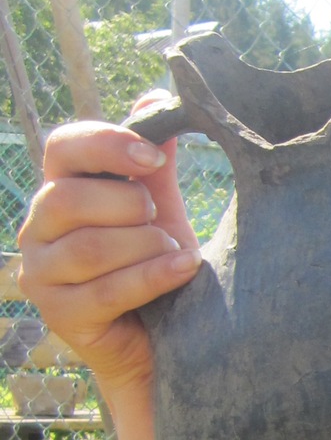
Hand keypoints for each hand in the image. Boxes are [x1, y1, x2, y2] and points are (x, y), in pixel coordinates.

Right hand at [18, 109, 200, 401]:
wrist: (162, 342)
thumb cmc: (156, 266)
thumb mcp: (160, 209)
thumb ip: (152, 165)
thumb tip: (153, 97)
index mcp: (60, 191)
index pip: (62, 147)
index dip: (106, 144)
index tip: (153, 156)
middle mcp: (38, 230)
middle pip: (68, 198)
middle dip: (130, 206)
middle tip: (163, 220)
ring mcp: (41, 275)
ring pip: (88, 247)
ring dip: (145, 246)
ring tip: (177, 251)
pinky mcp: (59, 316)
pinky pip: (104, 291)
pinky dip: (151, 276)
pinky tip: (183, 268)